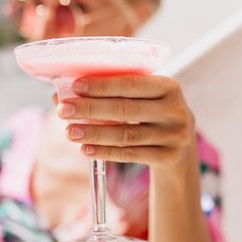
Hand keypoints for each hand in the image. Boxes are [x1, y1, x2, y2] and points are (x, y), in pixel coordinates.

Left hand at [56, 74, 195, 167]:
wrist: (181, 144)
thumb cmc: (151, 113)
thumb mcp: (143, 98)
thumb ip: (110, 93)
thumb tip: (59, 94)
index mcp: (169, 86)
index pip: (132, 83)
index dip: (103, 85)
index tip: (75, 86)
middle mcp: (175, 110)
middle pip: (126, 109)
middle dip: (91, 109)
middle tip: (63, 110)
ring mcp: (174, 136)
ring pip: (126, 135)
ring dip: (94, 133)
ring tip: (70, 132)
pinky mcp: (168, 157)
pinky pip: (130, 155)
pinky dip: (105, 152)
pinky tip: (86, 149)